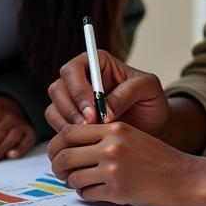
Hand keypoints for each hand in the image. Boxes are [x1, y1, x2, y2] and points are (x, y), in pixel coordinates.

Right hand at [46, 51, 168, 135]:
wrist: (151, 128)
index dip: (78, 89)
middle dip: (71, 109)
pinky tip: (85, 142)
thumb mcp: (149, 89)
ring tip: (89, 136)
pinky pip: (57, 125)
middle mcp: (80, 79)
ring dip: (67, 123)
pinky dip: (66, 135)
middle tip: (90, 125)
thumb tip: (105, 108)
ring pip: (54, 107)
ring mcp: (73, 100)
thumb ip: (128, 92)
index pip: (74, 68)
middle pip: (58, 87)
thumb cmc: (151, 103)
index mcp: (97, 63)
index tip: (93, 111)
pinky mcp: (70, 120)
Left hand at [47, 121, 199, 205]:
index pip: (69, 132)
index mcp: (114, 129)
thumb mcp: (132, 136)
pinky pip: (86, 194)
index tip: (57, 153)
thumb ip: (103, 137)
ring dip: (73, 183)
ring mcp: (114, 169)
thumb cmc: (159, 159)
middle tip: (60, 172)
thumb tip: (68, 145)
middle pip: (65, 155)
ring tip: (82, 183)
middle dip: (57, 166)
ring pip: (73, 177)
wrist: (186, 179)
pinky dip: (87, 195)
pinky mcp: (118, 191)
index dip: (56, 144)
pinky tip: (97, 192)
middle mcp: (111, 147)